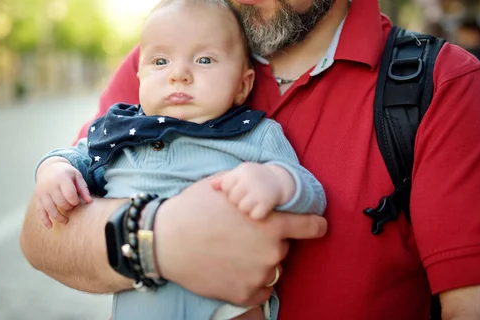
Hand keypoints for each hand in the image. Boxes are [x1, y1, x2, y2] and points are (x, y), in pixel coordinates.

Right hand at [35, 157, 91, 227]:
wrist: (49, 168)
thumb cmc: (66, 173)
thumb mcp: (76, 176)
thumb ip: (83, 188)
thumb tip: (89, 201)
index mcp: (61, 178)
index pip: (69, 194)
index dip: (75, 201)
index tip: (77, 201)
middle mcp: (50, 185)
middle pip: (60, 202)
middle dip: (68, 207)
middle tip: (71, 206)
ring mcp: (42, 192)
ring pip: (50, 209)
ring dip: (58, 217)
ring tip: (65, 221)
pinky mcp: (38, 198)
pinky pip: (40, 211)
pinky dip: (45, 220)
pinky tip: (50, 226)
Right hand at [154, 176, 326, 306]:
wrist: (164, 241)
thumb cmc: (192, 209)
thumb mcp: (223, 186)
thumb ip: (250, 188)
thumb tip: (259, 184)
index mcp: (271, 223)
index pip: (311, 226)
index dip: (314, 225)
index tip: (316, 226)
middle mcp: (271, 251)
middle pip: (282, 247)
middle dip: (267, 241)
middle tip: (240, 236)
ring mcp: (258, 275)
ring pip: (271, 269)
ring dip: (258, 262)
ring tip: (231, 253)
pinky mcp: (244, 294)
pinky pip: (261, 289)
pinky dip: (251, 282)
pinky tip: (231, 270)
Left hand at [211, 163, 294, 219]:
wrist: (277, 180)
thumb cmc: (252, 177)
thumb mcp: (238, 174)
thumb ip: (223, 180)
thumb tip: (210, 185)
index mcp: (242, 172)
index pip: (226, 186)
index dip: (229, 190)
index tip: (236, 189)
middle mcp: (251, 181)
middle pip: (233, 198)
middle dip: (237, 199)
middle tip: (244, 197)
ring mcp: (260, 192)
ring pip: (243, 208)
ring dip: (246, 208)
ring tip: (251, 203)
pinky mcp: (268, 203)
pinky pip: (255, 215)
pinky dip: (256, 214)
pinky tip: (258, 208)